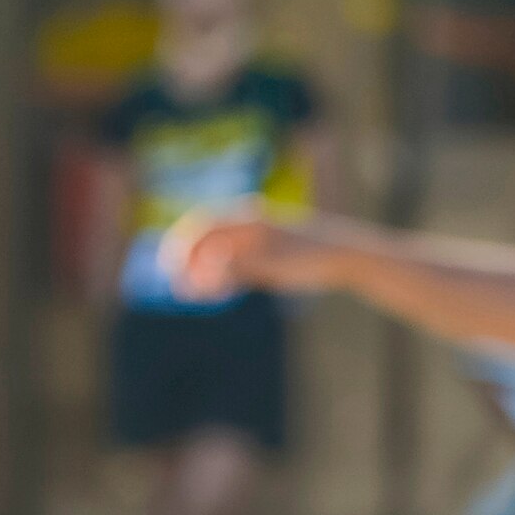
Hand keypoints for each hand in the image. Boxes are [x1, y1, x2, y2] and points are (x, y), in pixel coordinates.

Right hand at [163, 206, 333, 299]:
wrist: (343, 255)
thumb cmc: (309, 257)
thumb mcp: (273, 264)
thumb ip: (239, 268)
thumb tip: (205, 275)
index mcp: (249, 219)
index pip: (203, 226)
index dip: (183, 245)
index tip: (172, 267)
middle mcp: (250, 226)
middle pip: (208, 241)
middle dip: (190, 262)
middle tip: (179, 287)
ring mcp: (258, 241)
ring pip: (221, 255)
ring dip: (205, 272)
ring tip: (194, 294)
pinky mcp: (266, 257)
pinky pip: (236, 265)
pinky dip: (223, 277)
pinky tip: (216, 292)